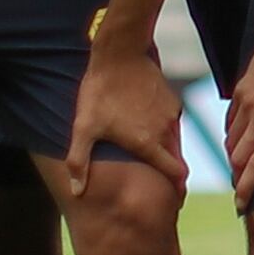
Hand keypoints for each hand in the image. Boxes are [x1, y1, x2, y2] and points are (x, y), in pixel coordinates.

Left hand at [61, 35, 190, 201]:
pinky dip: (165, 132)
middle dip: (174, 176)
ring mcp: (170, 114)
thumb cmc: (100, 92)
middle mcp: (165, 131)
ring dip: (168, 153)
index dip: (177, 191)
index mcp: (148, 143)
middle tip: (165, 189)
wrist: (120, 53)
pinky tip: (147, 129)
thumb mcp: (84, 128)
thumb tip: (76, 192)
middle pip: (177, 161)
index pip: (175, 174)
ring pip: (175, 141)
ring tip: (153, 158)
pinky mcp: (171, 99)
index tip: (175, 201)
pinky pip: (172, 123)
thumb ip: (79, 163)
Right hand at [221, 37, 253, 209]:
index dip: (247, 190)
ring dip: (234, 157)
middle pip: (239, 158)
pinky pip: (230, 120)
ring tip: (240, 168)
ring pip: (231, 140)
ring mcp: (248, 103)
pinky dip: (231, 135)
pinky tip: (239, 140)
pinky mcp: (241, 89)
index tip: (241, 205)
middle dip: (238, 178)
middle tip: (242, 189)